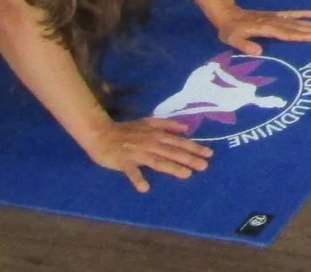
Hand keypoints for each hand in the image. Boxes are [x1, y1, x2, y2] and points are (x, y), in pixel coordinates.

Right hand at [85, 117, 209, 192]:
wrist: (100, 134)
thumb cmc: (126, 130)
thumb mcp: (148, 122)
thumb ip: (167, 124)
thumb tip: (186, 128)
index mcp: (157, 135)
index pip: (179, 142)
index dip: (194, 147)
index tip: (210, 154)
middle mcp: (150, 143)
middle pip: (172, 152)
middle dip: (189, 158)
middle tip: (204, 166)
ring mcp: (137, 153)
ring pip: (157, 161)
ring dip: (172, 167)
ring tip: (186, 174)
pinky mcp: (123, 161)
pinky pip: (131, 171)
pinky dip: (138, 179)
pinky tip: (145, 188)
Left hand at [213, 5, 310, 53]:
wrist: (227, 15)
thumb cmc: (230, 30)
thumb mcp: (232, 39)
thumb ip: (245, 45)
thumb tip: (260, 52)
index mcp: (264, 28)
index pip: (285, 33)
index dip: (299, 35)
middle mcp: (272, 21)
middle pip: (294, 26)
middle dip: (310, 30)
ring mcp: (275, 17)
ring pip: (295, 21)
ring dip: (310, 24)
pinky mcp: (275, 15)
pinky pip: (290, 14)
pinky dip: (301, 14)